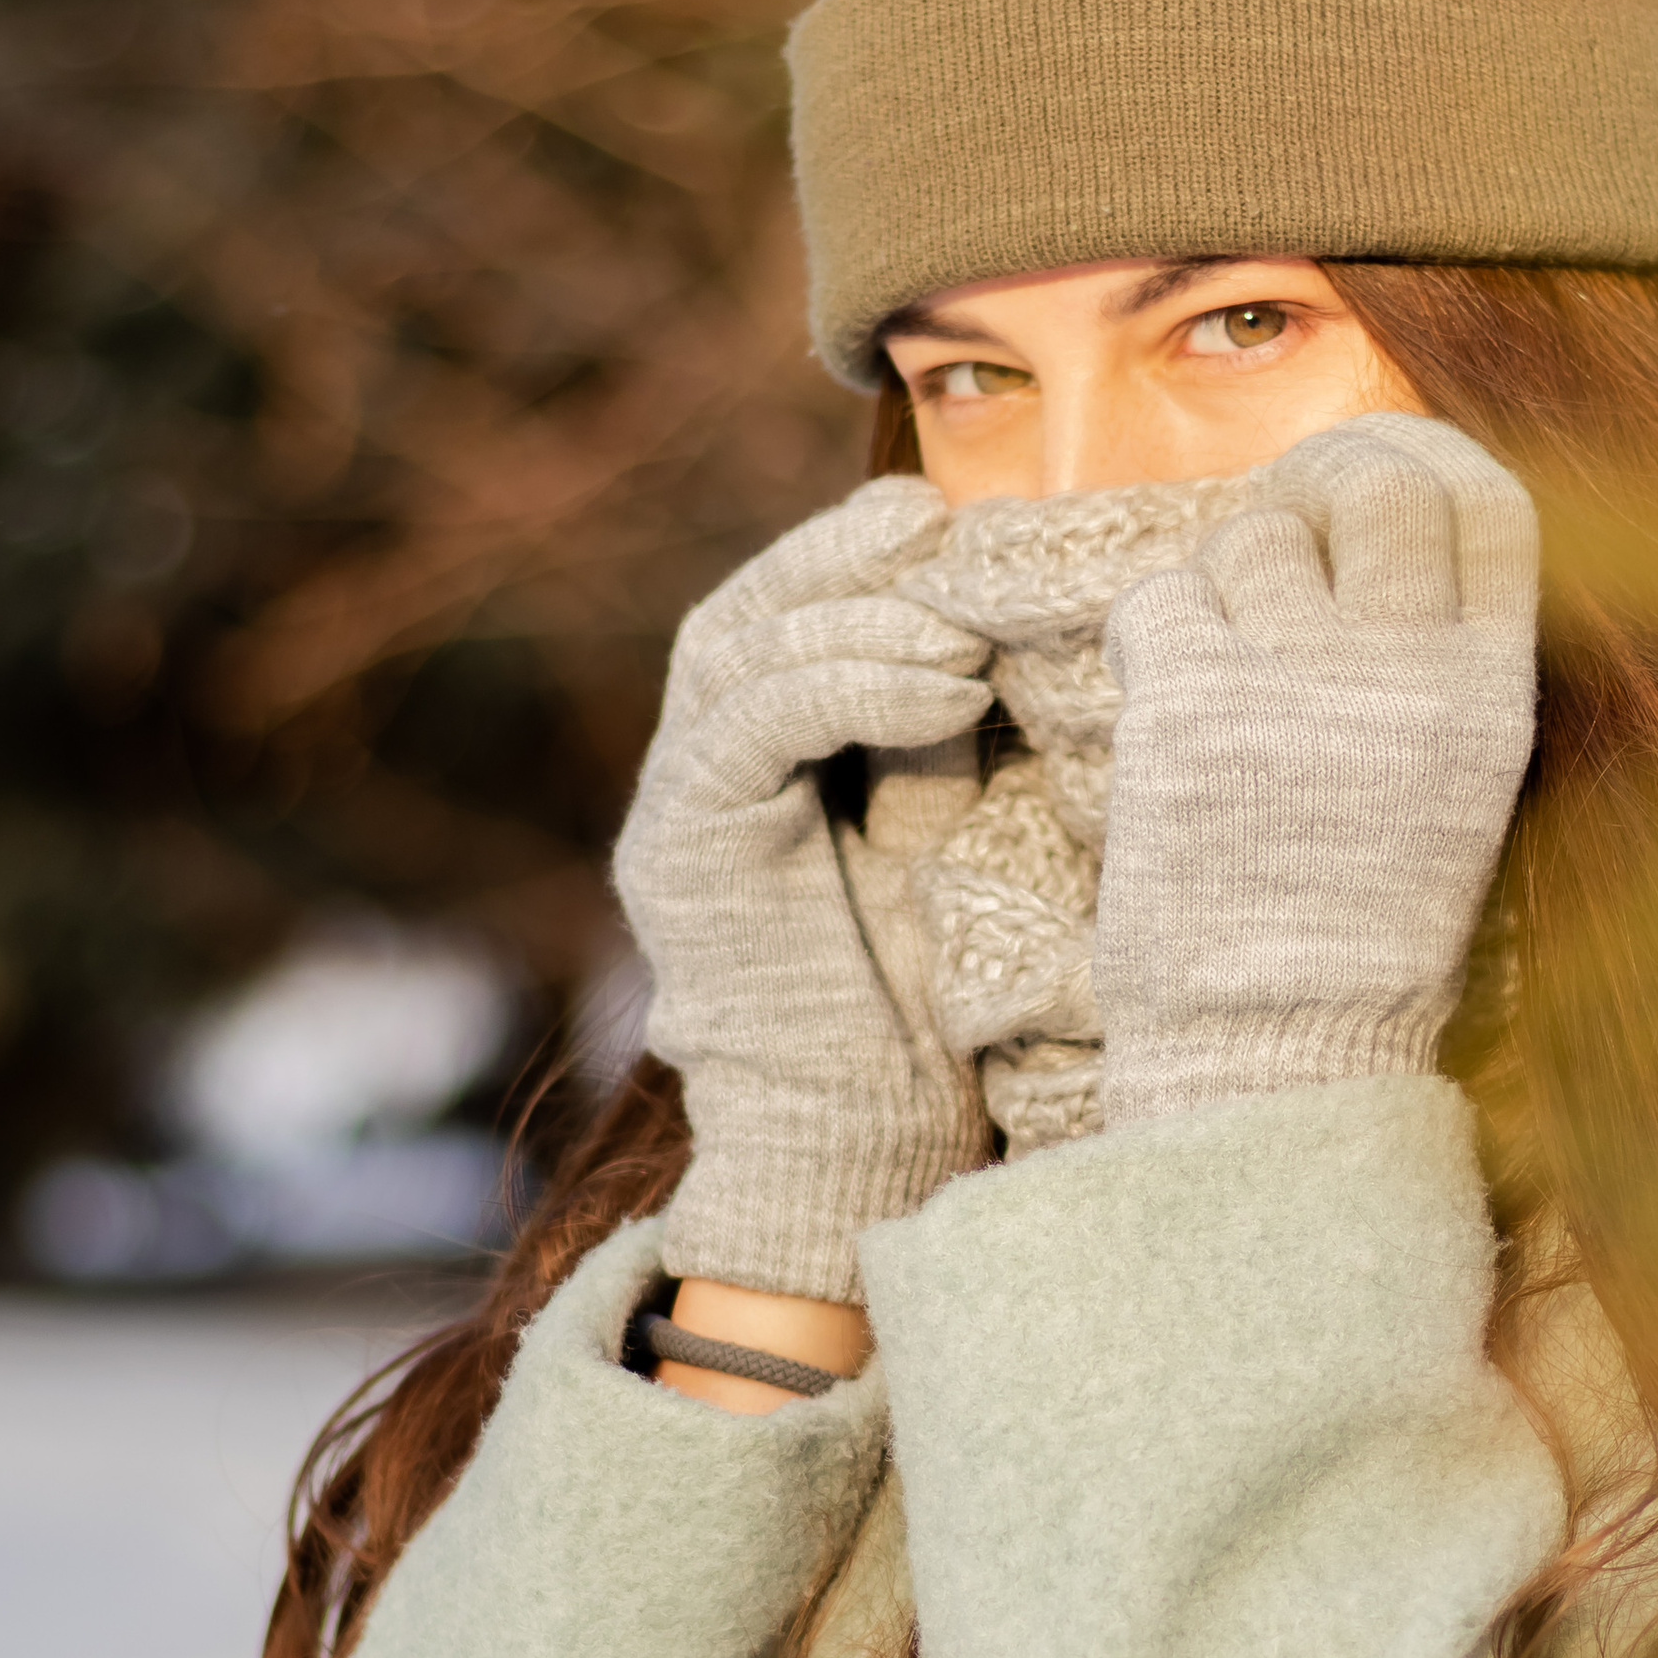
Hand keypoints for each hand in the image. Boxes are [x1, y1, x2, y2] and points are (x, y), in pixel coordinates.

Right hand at [613, 476, 992, 1301]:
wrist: (865, 1140)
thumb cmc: (921, 1009)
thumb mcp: (938, 834)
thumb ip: (933, 736)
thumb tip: (984, 627)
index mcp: (749, 768)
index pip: (776, 618)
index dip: (845, 554)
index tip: (941, 516)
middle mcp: (693, 778)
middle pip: (741, 616)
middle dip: (838, 561)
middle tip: (935, 530)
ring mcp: (673, 811)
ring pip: (736, 654)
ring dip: (857, 621)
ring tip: (961, 633)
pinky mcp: (677, 848)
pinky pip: (753, 724)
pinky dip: (848, 686)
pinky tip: (943, 693)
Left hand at [1092, 413, 1538, 1126]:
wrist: (1275, 1049)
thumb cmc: (1361, 942)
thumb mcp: (1453, 797)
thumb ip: (1433, 674)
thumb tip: (1375, 545)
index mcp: (1490, 697)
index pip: (1492, 509)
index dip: (1433, 471)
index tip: (1385, 483)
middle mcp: (1404, 668)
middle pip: (1376, 490)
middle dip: (1324, 502)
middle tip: (1290, 549)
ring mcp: (1294, 676)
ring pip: (1253, 540)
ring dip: (1231, 585)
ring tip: (1229, 671)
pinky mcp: (1189, 701)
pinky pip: (1162, 596)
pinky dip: (1157, 631)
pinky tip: (1170, 696)